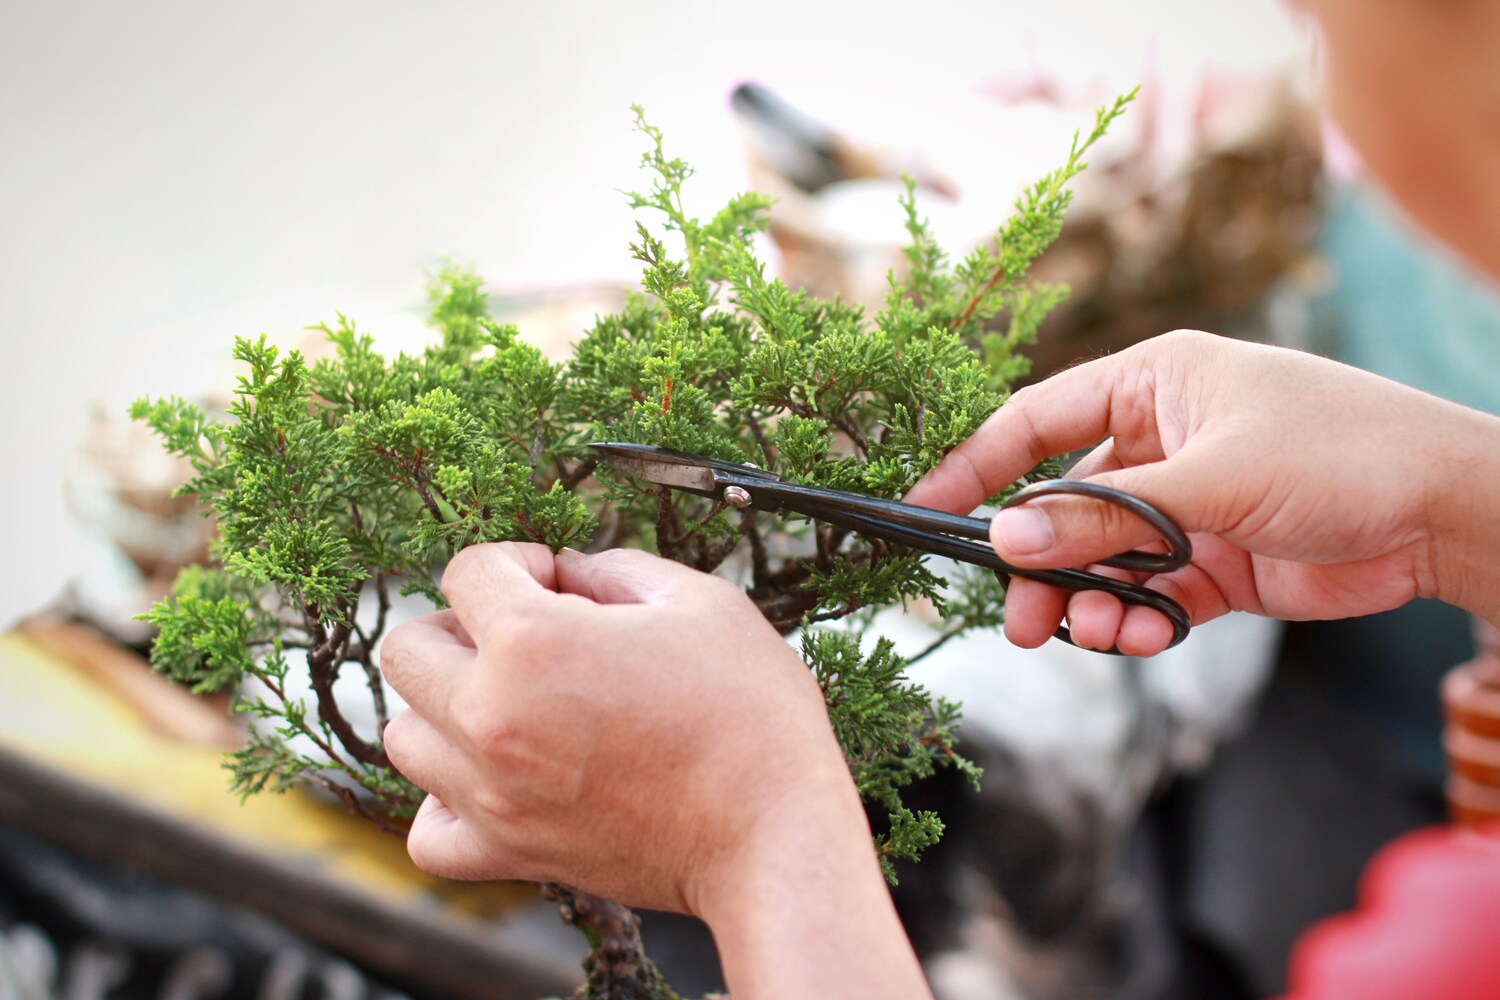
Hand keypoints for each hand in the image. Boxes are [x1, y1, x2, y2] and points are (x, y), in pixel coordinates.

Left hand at [379, 543, 933, 997]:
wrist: (774, 834)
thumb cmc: (751, 713)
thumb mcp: (700, 602)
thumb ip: (616, 570)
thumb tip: (570, 573)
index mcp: (531, 642)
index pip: (467, 571)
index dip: (518, 560)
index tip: (560, 581)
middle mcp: (490, 717)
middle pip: (407, 647)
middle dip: (462, 624)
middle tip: (527, 636)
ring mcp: (491, 793)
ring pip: (403, 733)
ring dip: (446, 705)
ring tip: (514, 705)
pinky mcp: (510, 852)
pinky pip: (427, 830)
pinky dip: (445, 801)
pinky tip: (495, 778)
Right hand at [906, 330, 1499, 654]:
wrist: (1449, 513)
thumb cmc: (1341, 452)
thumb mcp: (1211, 480)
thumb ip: (1103, 516)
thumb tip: (1006, 538)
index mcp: (1153, 384)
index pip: (1034, 420)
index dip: (974, 465)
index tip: (923, 510)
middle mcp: (1160, 440)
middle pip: (1062, 505)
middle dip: (1037, 563)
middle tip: (1019, 617)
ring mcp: (1187, 504)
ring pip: (1101, 560)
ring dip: (1088, 599)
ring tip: (1095, 632)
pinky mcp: (1216, 561)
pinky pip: (1147, 594)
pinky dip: (1135, 619)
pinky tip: (1139, 634)